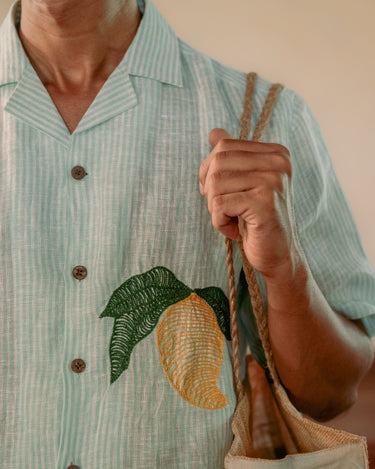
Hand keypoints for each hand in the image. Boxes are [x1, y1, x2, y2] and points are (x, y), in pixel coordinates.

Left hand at [199, 128, 297, 278]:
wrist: (279, 255)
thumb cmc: (257, 220)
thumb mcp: (244, 184)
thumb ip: (232, 158)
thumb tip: (214, 132)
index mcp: (275, 153)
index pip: (224, 146)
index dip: (209, 171)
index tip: (217, 193)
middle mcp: (278, 162)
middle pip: (217, 162)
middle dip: (210, 190)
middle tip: (222, 210)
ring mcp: (273, 181)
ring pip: (215, 184)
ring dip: (214, 208)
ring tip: (231, 220)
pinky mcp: (265, 202)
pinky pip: (219, 205)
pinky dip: (219, 222)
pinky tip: (234, 231)